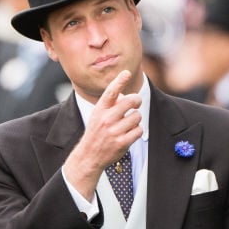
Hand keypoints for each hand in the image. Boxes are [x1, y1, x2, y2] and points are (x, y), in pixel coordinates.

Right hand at [63, 70, 142, 199]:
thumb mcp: (97, 116)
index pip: (110, 92)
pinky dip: (137, 131)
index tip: (126, 73)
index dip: (119, 81)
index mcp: (100, 110)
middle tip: (136, 102)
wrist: (89, 156)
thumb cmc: (96, 133)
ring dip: (136, 119)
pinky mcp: (122, 142)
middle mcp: (106, 119)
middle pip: (130, 101)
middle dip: (136, 100)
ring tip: (129, 123)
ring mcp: (114, 132)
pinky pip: (139, 130)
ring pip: (137, 116)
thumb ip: (110, 105)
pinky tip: (130, 133)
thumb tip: (126, 95)